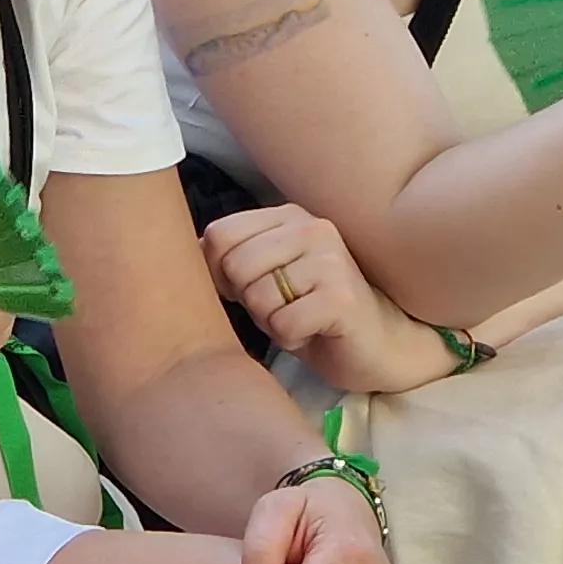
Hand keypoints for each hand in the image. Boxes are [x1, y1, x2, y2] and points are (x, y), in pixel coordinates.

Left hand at [204, 205, 453, 395]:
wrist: (380, 347)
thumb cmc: (314, 314)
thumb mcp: (267, 278)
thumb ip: (231, 259)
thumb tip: (182, 253)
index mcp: (288, 216)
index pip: (218, 235)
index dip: (219, 273)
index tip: (247, 290)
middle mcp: (311, 227)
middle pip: (234, 267)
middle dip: (249, 301)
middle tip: (283, 309)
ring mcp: (330, 259)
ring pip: (257, 298)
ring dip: (272, 322)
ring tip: (301, 319)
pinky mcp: (341, 296)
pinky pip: (282, 324)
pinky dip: (292, 340)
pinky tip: (316, 333)